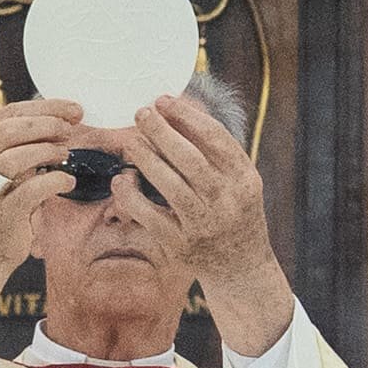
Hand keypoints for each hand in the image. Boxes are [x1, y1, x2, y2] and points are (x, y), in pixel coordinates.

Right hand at [0, 95, 89, 334]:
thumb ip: (18, 144)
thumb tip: (61, 120)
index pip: (7, 113)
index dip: (45, 107)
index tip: (73, 110)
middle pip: (10, 129)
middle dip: (48, 123)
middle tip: (71, 129)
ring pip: (16, 156)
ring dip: (49, 151)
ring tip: (65, 155)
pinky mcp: (2, 214)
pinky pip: (32, 189)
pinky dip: (56, 181)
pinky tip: (67, 181)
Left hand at [118, 88, 290, 351]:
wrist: (241, 267)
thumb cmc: (234, 211)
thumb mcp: (237, 179)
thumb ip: (215, 148)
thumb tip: (179, 108)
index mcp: (245, 179)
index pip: (216, 139)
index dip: (187, 116)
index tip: (164, 100)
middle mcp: (227, 201)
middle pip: (190, 158)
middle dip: (161, 131)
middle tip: (141, 113)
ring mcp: (204, 225)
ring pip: (168, 184)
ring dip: (145, 158)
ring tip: (131, 142)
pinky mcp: (180, 245)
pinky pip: (149, 216)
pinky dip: (131, 196)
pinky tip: (122, 180)